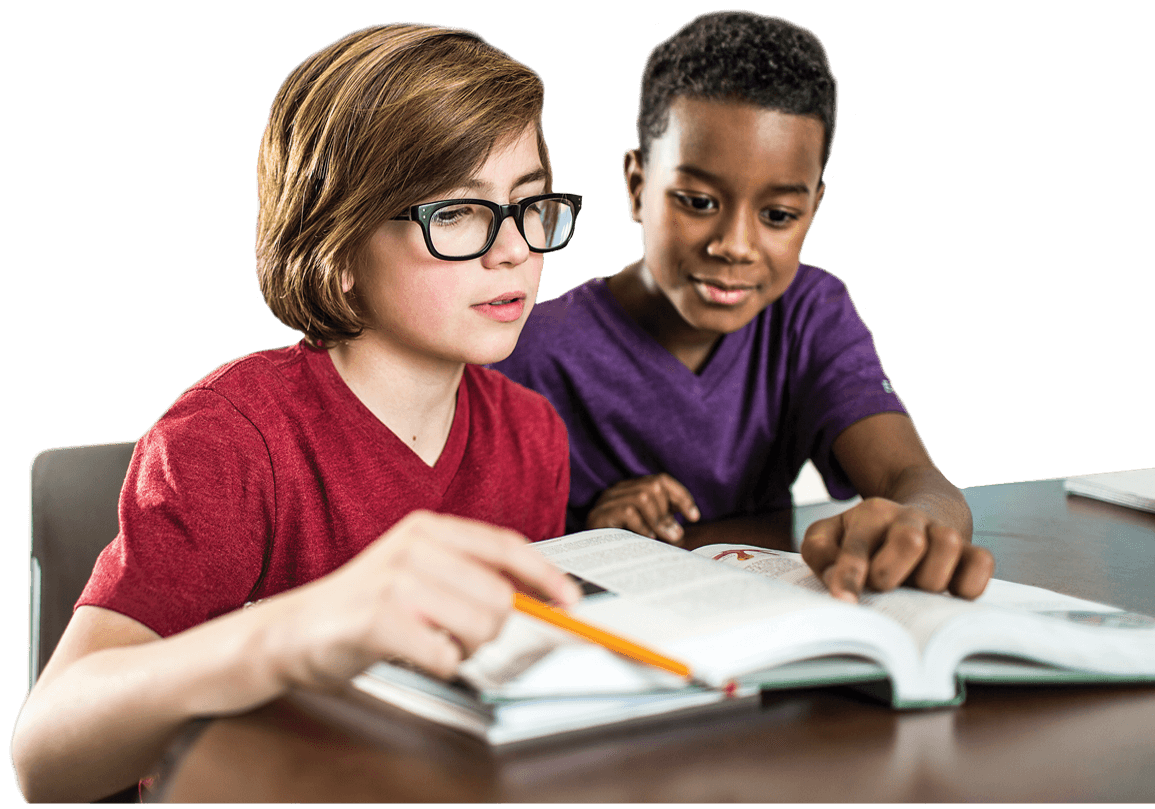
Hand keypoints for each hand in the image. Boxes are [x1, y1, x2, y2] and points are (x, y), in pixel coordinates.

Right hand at [269, 510, 580, 686]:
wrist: (293, 630)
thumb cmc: (366, 605)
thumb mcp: (419, 573)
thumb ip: (470, 576)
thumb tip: (538, 597)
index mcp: (429, 528)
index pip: (506, 546)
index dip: (545, 574)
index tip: (570, 600)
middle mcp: (415, 545)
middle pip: (500, 596)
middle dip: (490, 629)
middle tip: (456, 636)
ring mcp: (396, 579)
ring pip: (480, 626)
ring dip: (465, 648)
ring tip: (430, 641)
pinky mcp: (380, 617)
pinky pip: (446, 656)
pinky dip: (438, 665)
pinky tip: (412, 653)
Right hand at [586, 473, 699, 543]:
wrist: (587, 559)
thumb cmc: (619, 545)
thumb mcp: (646, 532)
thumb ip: (662, 526)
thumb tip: (680, 530)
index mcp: (631, 489)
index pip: (661, 480)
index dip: (681, 496)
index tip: (694, 517)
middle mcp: (619, 490)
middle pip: (654, 486)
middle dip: (668, 511)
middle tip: (675, 534)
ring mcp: (608, 500)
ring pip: (643, 497)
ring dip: (658, 519)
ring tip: (663, 537)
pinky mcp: (600, 514)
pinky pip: (628, 512)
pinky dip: (642, 526)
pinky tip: (647, 538)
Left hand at [801, 497, 993, 602]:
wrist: (916, 515)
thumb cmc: (865, 536)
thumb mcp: (830, 535)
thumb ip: (821, 552)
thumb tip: (834, 579)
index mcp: (872, 514)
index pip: (857, 545)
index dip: (849, 574)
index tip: (844, 602)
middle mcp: (910, 519)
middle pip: (909, 540)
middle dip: (891, 573)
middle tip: (882, 587)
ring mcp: (943, 532)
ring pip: (948, 547)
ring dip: (929, 579)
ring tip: (915, 588)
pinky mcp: (971, 550)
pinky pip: (982, 563)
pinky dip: (970, 583)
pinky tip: (950, 592)